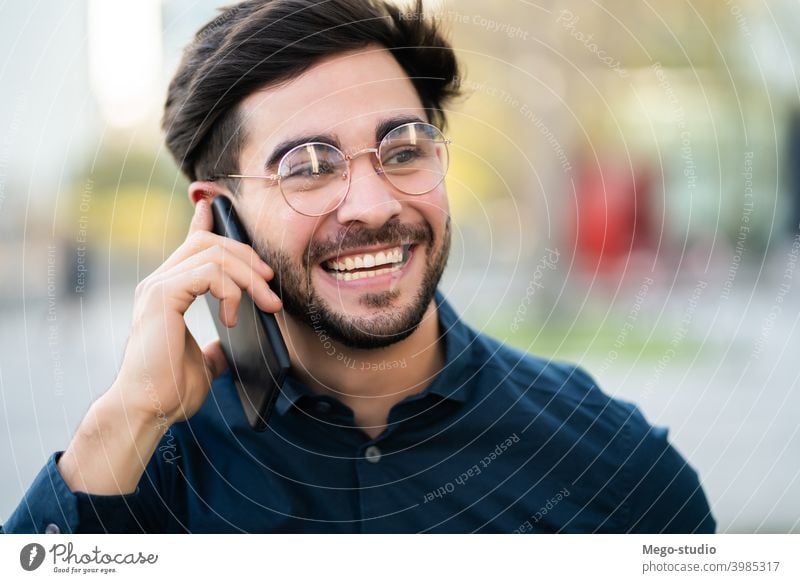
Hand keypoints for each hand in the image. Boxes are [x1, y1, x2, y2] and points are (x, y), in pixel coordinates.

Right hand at [111, 197, 280, 426]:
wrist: (147, 409)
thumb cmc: (169, 390)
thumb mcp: (203, 364)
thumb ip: (213, 349)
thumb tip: (224, 351)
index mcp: (167, 292)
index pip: (189, 244)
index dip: (206, 222)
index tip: (220, 208)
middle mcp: (158, 282)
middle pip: (208, 242)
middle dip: (247, 257)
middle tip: (270, 286)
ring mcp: (157, 287)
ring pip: (211, 253)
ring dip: (247, 275)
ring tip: (265, 303)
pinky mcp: (161, 297)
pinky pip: (206, 272)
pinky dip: (230, 289)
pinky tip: (231, 316)